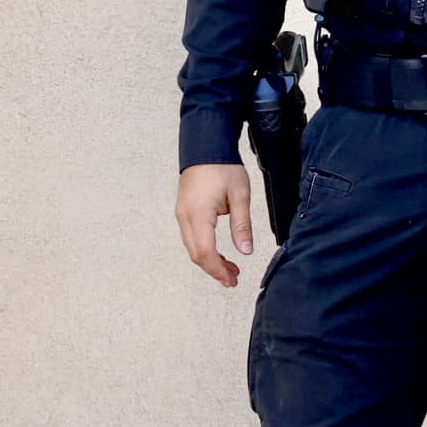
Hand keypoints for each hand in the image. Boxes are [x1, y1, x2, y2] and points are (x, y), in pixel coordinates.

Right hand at [176, 163, 253, 286]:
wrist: (205, 146)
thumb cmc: (222, 167)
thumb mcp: (240, 195)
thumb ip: (242, 225)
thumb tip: (245, 251)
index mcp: (198, 214)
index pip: (205, 252)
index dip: (218, 270)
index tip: (232, 279)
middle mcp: (185, 217)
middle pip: (196, 254)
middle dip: (214, 270)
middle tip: (233, 280)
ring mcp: (182, 214)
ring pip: (192, 247)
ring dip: (210, 261)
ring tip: (230, 269)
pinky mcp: (184, 211)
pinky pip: (191, 237)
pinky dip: (204, 249)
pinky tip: (219, 254)